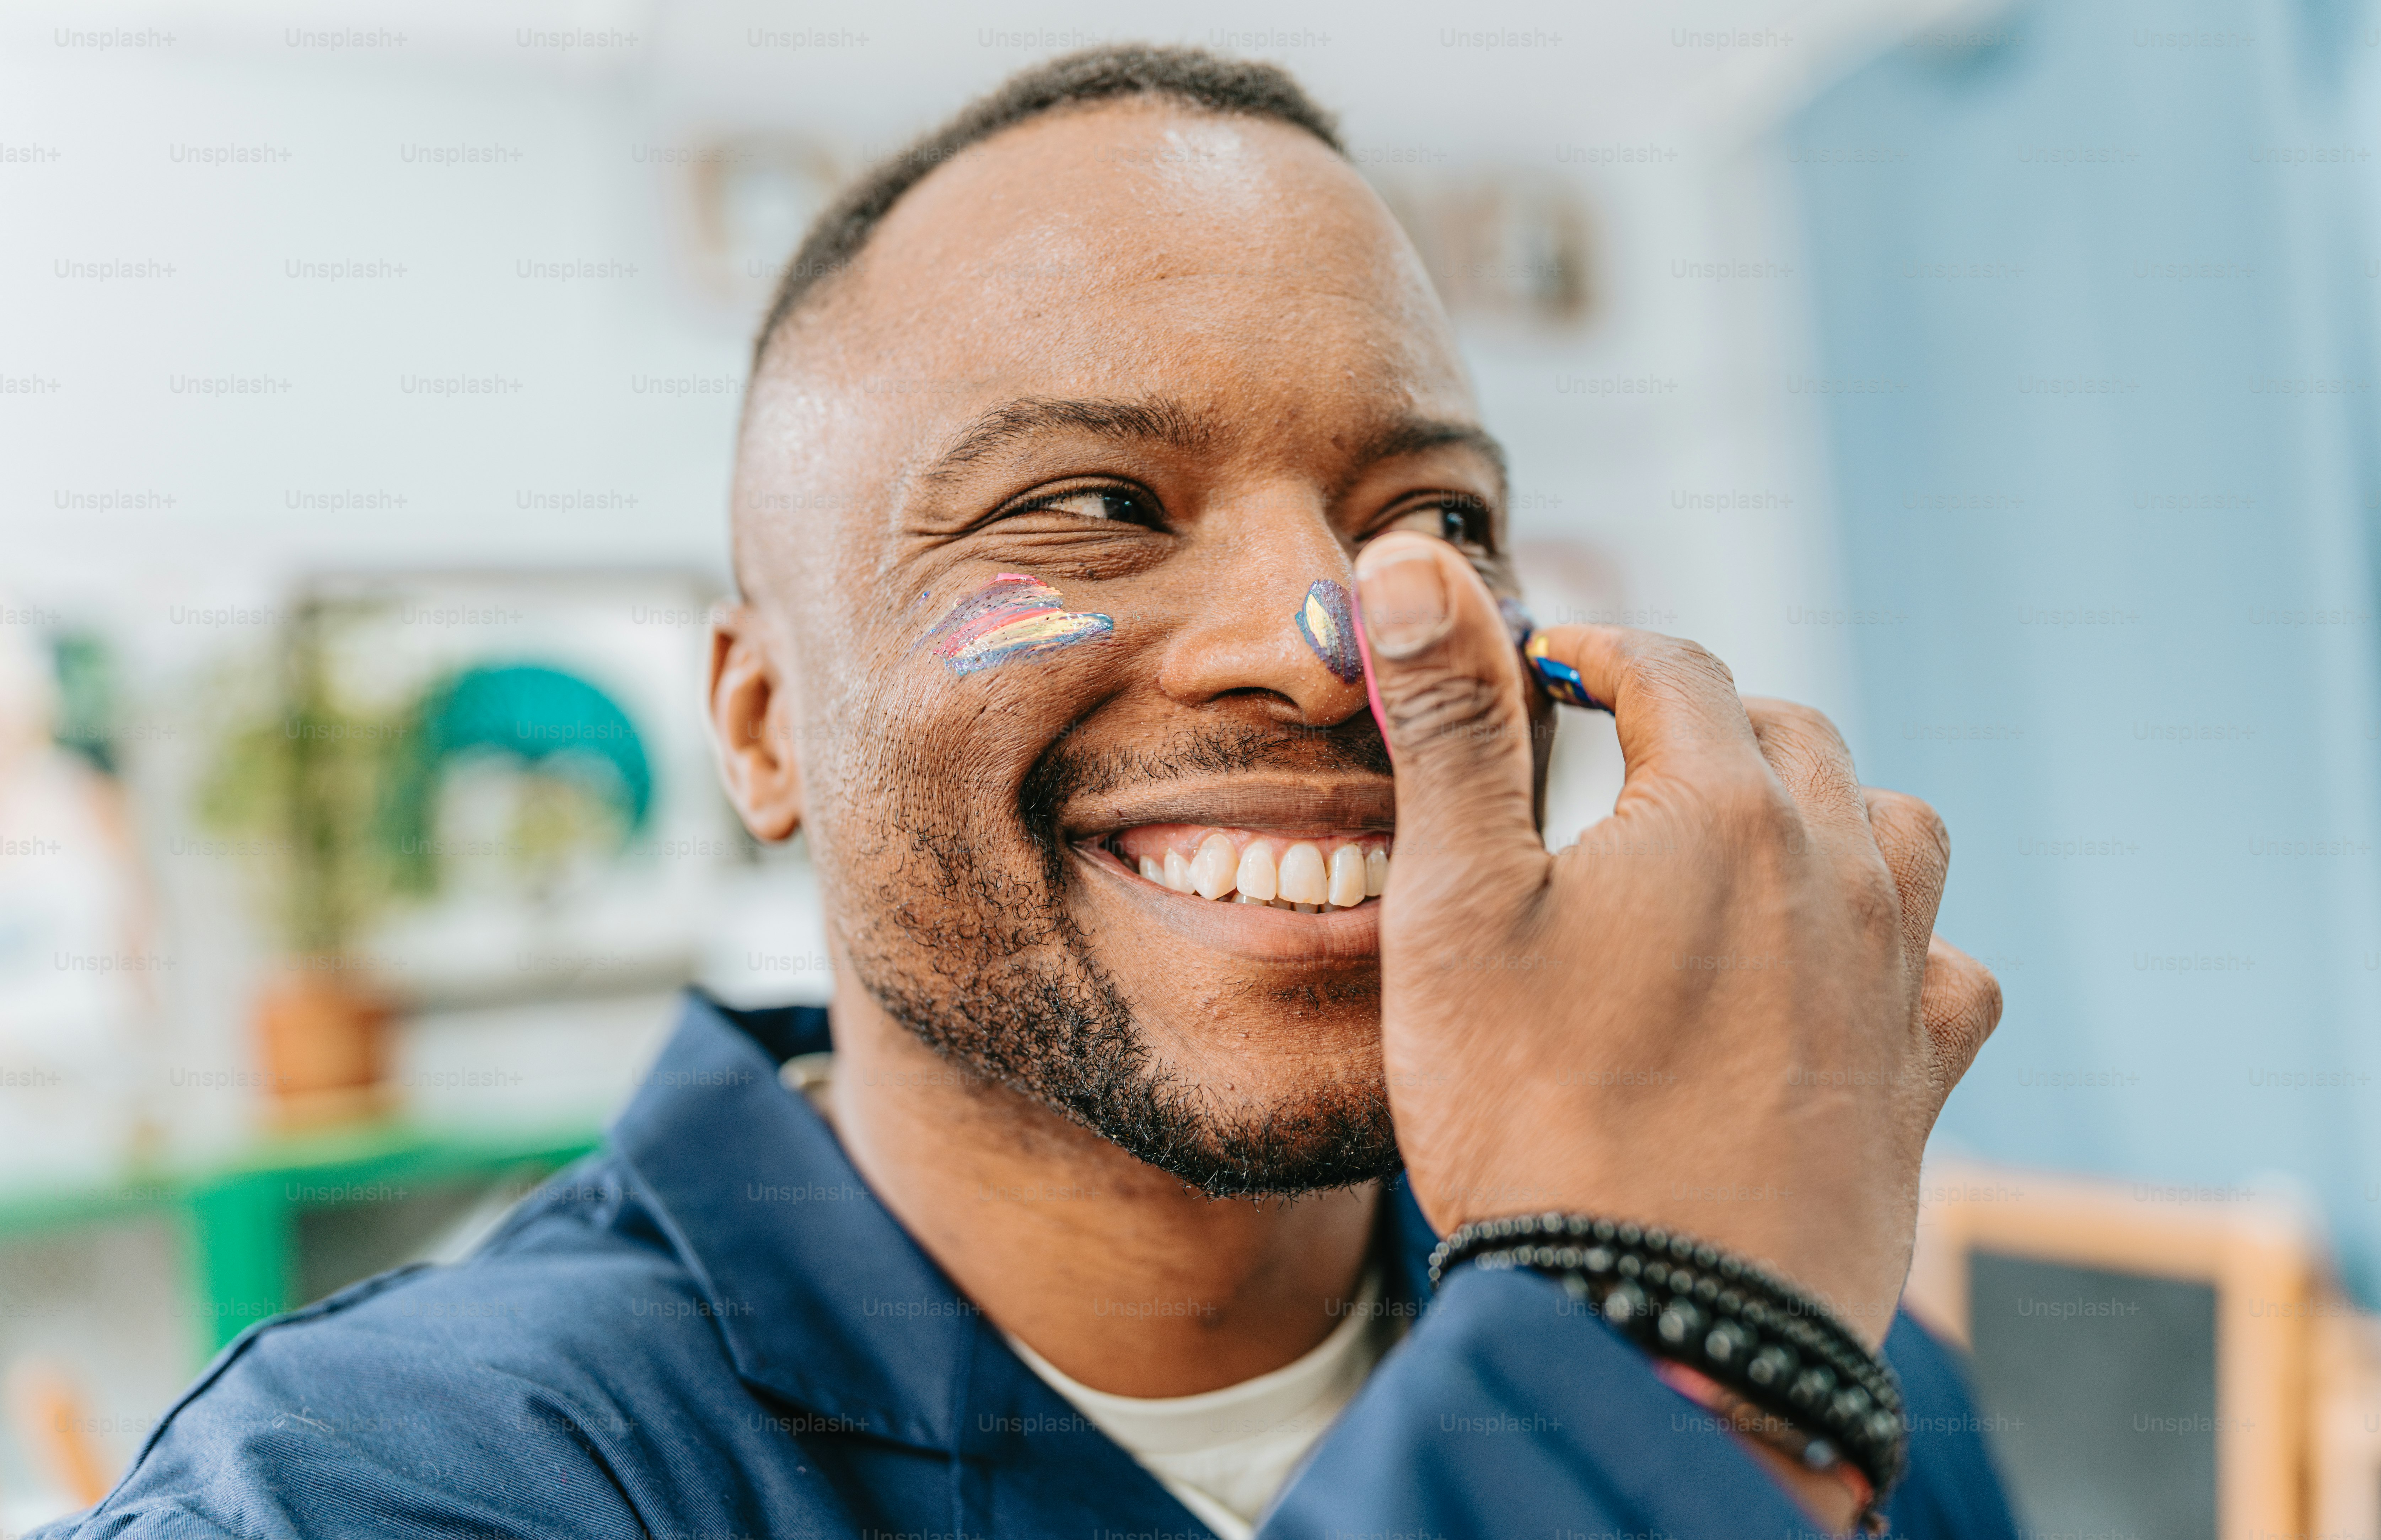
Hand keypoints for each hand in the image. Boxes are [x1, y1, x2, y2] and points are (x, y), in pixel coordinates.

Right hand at [1354, 532, 2001, 1346]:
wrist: (1661, 1323)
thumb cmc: (1532, 1113)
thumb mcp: (1456, 905)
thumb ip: (1451, 723)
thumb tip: (1415, 565)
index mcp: (1718, 807)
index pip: (1666, 665)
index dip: (1592, 652)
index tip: (1542, 671)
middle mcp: (1835, 867)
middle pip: (1783, 732)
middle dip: (1697, 721)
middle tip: (1615, 759)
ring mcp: (1893, 973)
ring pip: (1891, 825)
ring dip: (1818, 809)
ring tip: (1739, 850)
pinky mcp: (1921, 1074)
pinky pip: (1948, 964)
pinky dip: (1899, 942)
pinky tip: (1841, 973)